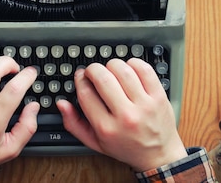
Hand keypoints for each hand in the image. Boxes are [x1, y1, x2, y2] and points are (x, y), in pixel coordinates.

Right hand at [57, 58, 187, 171]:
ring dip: (112, 64)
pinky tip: (129, 69)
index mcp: (107, 128)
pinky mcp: (158, 96)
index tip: (81, 77)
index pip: (86, 93)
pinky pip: (144, 69)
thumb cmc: (126, 147)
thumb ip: (74, 124)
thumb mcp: (95, 143)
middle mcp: (126, 116)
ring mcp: (144, 105)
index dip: (80, 79)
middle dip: (93, 69)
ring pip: (123, 70)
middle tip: (93, 72)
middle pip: (103, 77)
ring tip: (111, 71)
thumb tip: (62, 104)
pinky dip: (134, 63)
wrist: (158, 156)